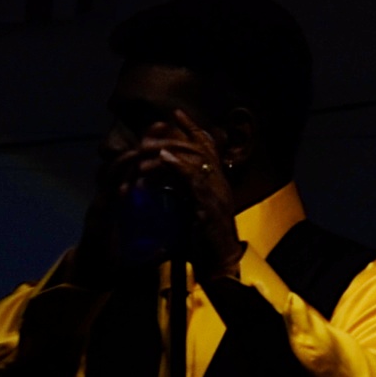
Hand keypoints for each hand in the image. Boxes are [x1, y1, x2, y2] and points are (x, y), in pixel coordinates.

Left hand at [135, 111, 244, 281]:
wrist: (221, 263)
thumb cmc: (207, 241)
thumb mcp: (196, 210)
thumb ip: (187, 193)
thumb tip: (170, 180)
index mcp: (218, 184)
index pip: (209, 149)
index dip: (194, 129)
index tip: (176, 113)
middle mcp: (221, 184)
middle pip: (204, 148)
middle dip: (182, 133)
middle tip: (160, 124)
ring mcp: (218, 194)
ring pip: (198, 161)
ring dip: (174, 148)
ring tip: (154, 142)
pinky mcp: (211, 207)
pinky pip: (194, 181)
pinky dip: (179, 166)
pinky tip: (164, 158)